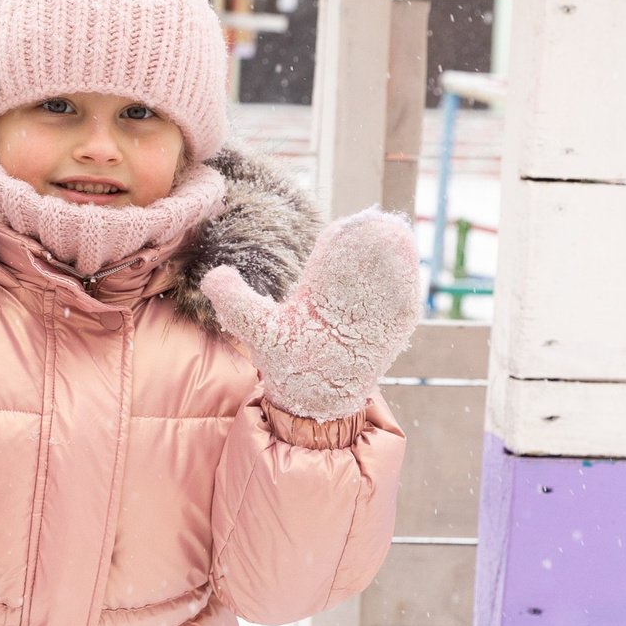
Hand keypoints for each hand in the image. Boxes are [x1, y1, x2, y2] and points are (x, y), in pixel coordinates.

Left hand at [202, 207, 421, 422]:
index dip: (341, 240)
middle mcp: (347, 301)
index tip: (348, 225)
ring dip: (395, 264)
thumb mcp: (258, 328)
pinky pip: (401, 311)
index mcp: (317, 294)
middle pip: (365, 266)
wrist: (311, 403)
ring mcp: (370, 319)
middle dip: (373, 246)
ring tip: (399, 239)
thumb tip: (215, 274)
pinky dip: (407, 293)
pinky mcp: (388, 337)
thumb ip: (235, 301)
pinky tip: (410, 276)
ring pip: (387, 284)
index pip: (333, 257)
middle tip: (381, 223)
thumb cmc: (284, 364)